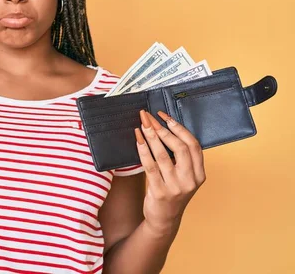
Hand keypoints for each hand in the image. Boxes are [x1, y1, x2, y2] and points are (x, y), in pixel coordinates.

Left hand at [134, 110, 206, 234]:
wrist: (164, 220)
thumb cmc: (172, 192)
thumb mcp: (184, 176)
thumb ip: (181, 158)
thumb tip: (165, 127)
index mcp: (199, 174)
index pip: (193, 145)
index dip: (179, 128)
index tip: (164, 116)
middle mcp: (190, 180)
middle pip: (180, 148)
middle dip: (163, 129)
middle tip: (149, 118)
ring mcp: (175, 187)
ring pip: (163, 155)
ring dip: (151, 137)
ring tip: (142, 125)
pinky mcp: (160, 192)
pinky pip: (150, 167)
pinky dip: (143, 150)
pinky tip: (138, 140)